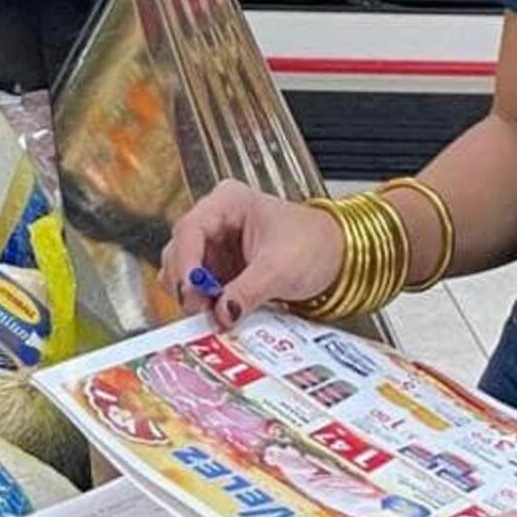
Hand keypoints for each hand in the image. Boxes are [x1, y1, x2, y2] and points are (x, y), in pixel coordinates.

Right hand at [160, 180, 343, 326]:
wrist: (336, 257)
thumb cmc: (314, 245)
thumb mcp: (281, 268)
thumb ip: (248, 290)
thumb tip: (221, 313)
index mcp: (229, 202)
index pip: (190, 229)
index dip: (186, 261)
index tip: (192, 290)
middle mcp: (215, 221)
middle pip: (180, 251)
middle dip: (188, 283)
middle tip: (201, 310)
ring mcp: (215, 246)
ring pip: (184, 271)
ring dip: (193, 295)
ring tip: (212, 314)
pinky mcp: (219, 269)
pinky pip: (199, 288)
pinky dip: (204, 302)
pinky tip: (217, 313)